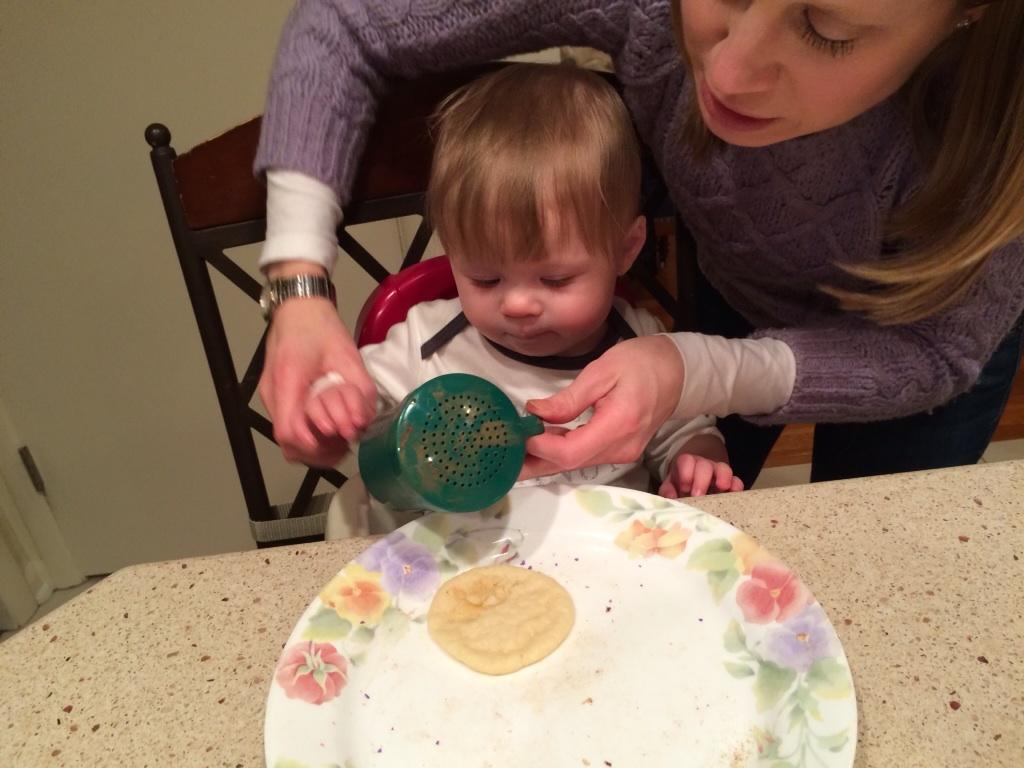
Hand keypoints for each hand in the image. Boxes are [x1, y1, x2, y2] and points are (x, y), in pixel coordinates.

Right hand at [258, 298, 376, 466]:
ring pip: (286, 440)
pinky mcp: (277, 396)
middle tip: (345, 448)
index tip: (338, 443)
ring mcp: (273, 396)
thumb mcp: (348, 355)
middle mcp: (275, 393)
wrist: (298, 307)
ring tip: (339, 444)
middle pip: (288, 442)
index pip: (289, 430)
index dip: (314, 446)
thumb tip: (365, 420)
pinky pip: (289, 427)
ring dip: (314, 449)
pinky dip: (308, 438)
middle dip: (319, 452)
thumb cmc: (321, 327)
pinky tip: (329, 434)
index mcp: (289, 380)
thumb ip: (359, 388)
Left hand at [521, 336, 683, 478]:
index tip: (519, 432)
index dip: (541, 447)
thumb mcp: (602, 371)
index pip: (571, 451)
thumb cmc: (641, 363)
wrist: (676, 371)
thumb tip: (535, 413)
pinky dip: (561, 452)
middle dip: (534, 462)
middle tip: (502, 461)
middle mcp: (622, 448)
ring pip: (575, 463)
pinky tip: (540, 444)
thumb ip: (568, 398)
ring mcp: (623, 453)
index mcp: (618, 425)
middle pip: (569, 464)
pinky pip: (585, 456)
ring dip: (545, 458)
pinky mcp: (620, 450)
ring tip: (513, 453)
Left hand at [659, 453, 743, 497]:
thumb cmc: (680, 486)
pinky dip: (736, 486)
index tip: (684, 488)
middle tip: (697, 495)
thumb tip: (671, 497)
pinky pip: (736, 481)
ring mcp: (718, 473)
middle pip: (705, 465)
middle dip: (702, 479)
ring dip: (723, 478)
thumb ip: (667, 490)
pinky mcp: (730, 483)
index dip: (686, 473)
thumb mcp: (670, 486)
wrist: (694, 484)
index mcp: (686, 464)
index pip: (686, 461)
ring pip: (724, 469)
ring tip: (721, 488)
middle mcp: (703, 466)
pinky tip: (734, 494)